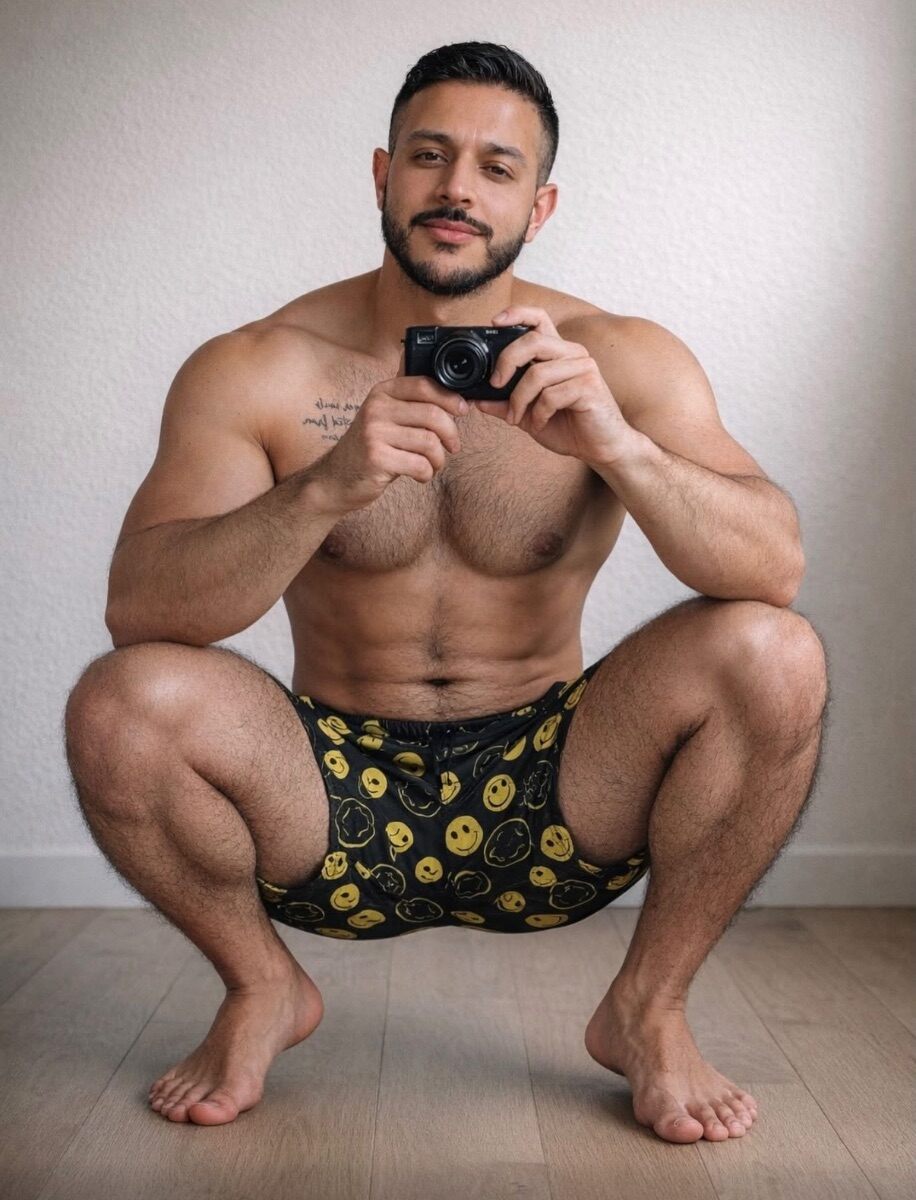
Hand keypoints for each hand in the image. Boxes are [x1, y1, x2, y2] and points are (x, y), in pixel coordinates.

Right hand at [309, 345, 467, 514]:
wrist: (337, 478)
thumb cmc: (371, 447)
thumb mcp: (386, 416)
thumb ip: (411, 399)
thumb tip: (447, 380)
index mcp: (382, 392)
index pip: (424, 385)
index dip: (450, 398)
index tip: (462, 411)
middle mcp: (376, 408)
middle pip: (433, 414)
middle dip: (450, 434)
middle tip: (452, 446)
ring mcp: (374, 433)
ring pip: (429, 442)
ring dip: (439, 459)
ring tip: (433, 464)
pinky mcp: (376, 458)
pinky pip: (419, 465)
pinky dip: (427, 473)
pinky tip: (420, 475)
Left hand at [475, 305, 639, 466]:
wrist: (601, 448)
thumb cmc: (568, 427)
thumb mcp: (529, 415)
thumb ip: (505, 404)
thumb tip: (477, 400)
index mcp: (558, 353)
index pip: (539, 318)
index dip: (516, 314)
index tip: (494, 322)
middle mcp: (573, 353)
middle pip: (532, 340)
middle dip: (506, 362)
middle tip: (496, 386)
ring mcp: (584, 368)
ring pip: (537, 373)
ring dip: (519, 400)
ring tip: (516, 418)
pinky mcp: (590, 387)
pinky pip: (551, 395)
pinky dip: (538, 414)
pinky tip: (539, 424)